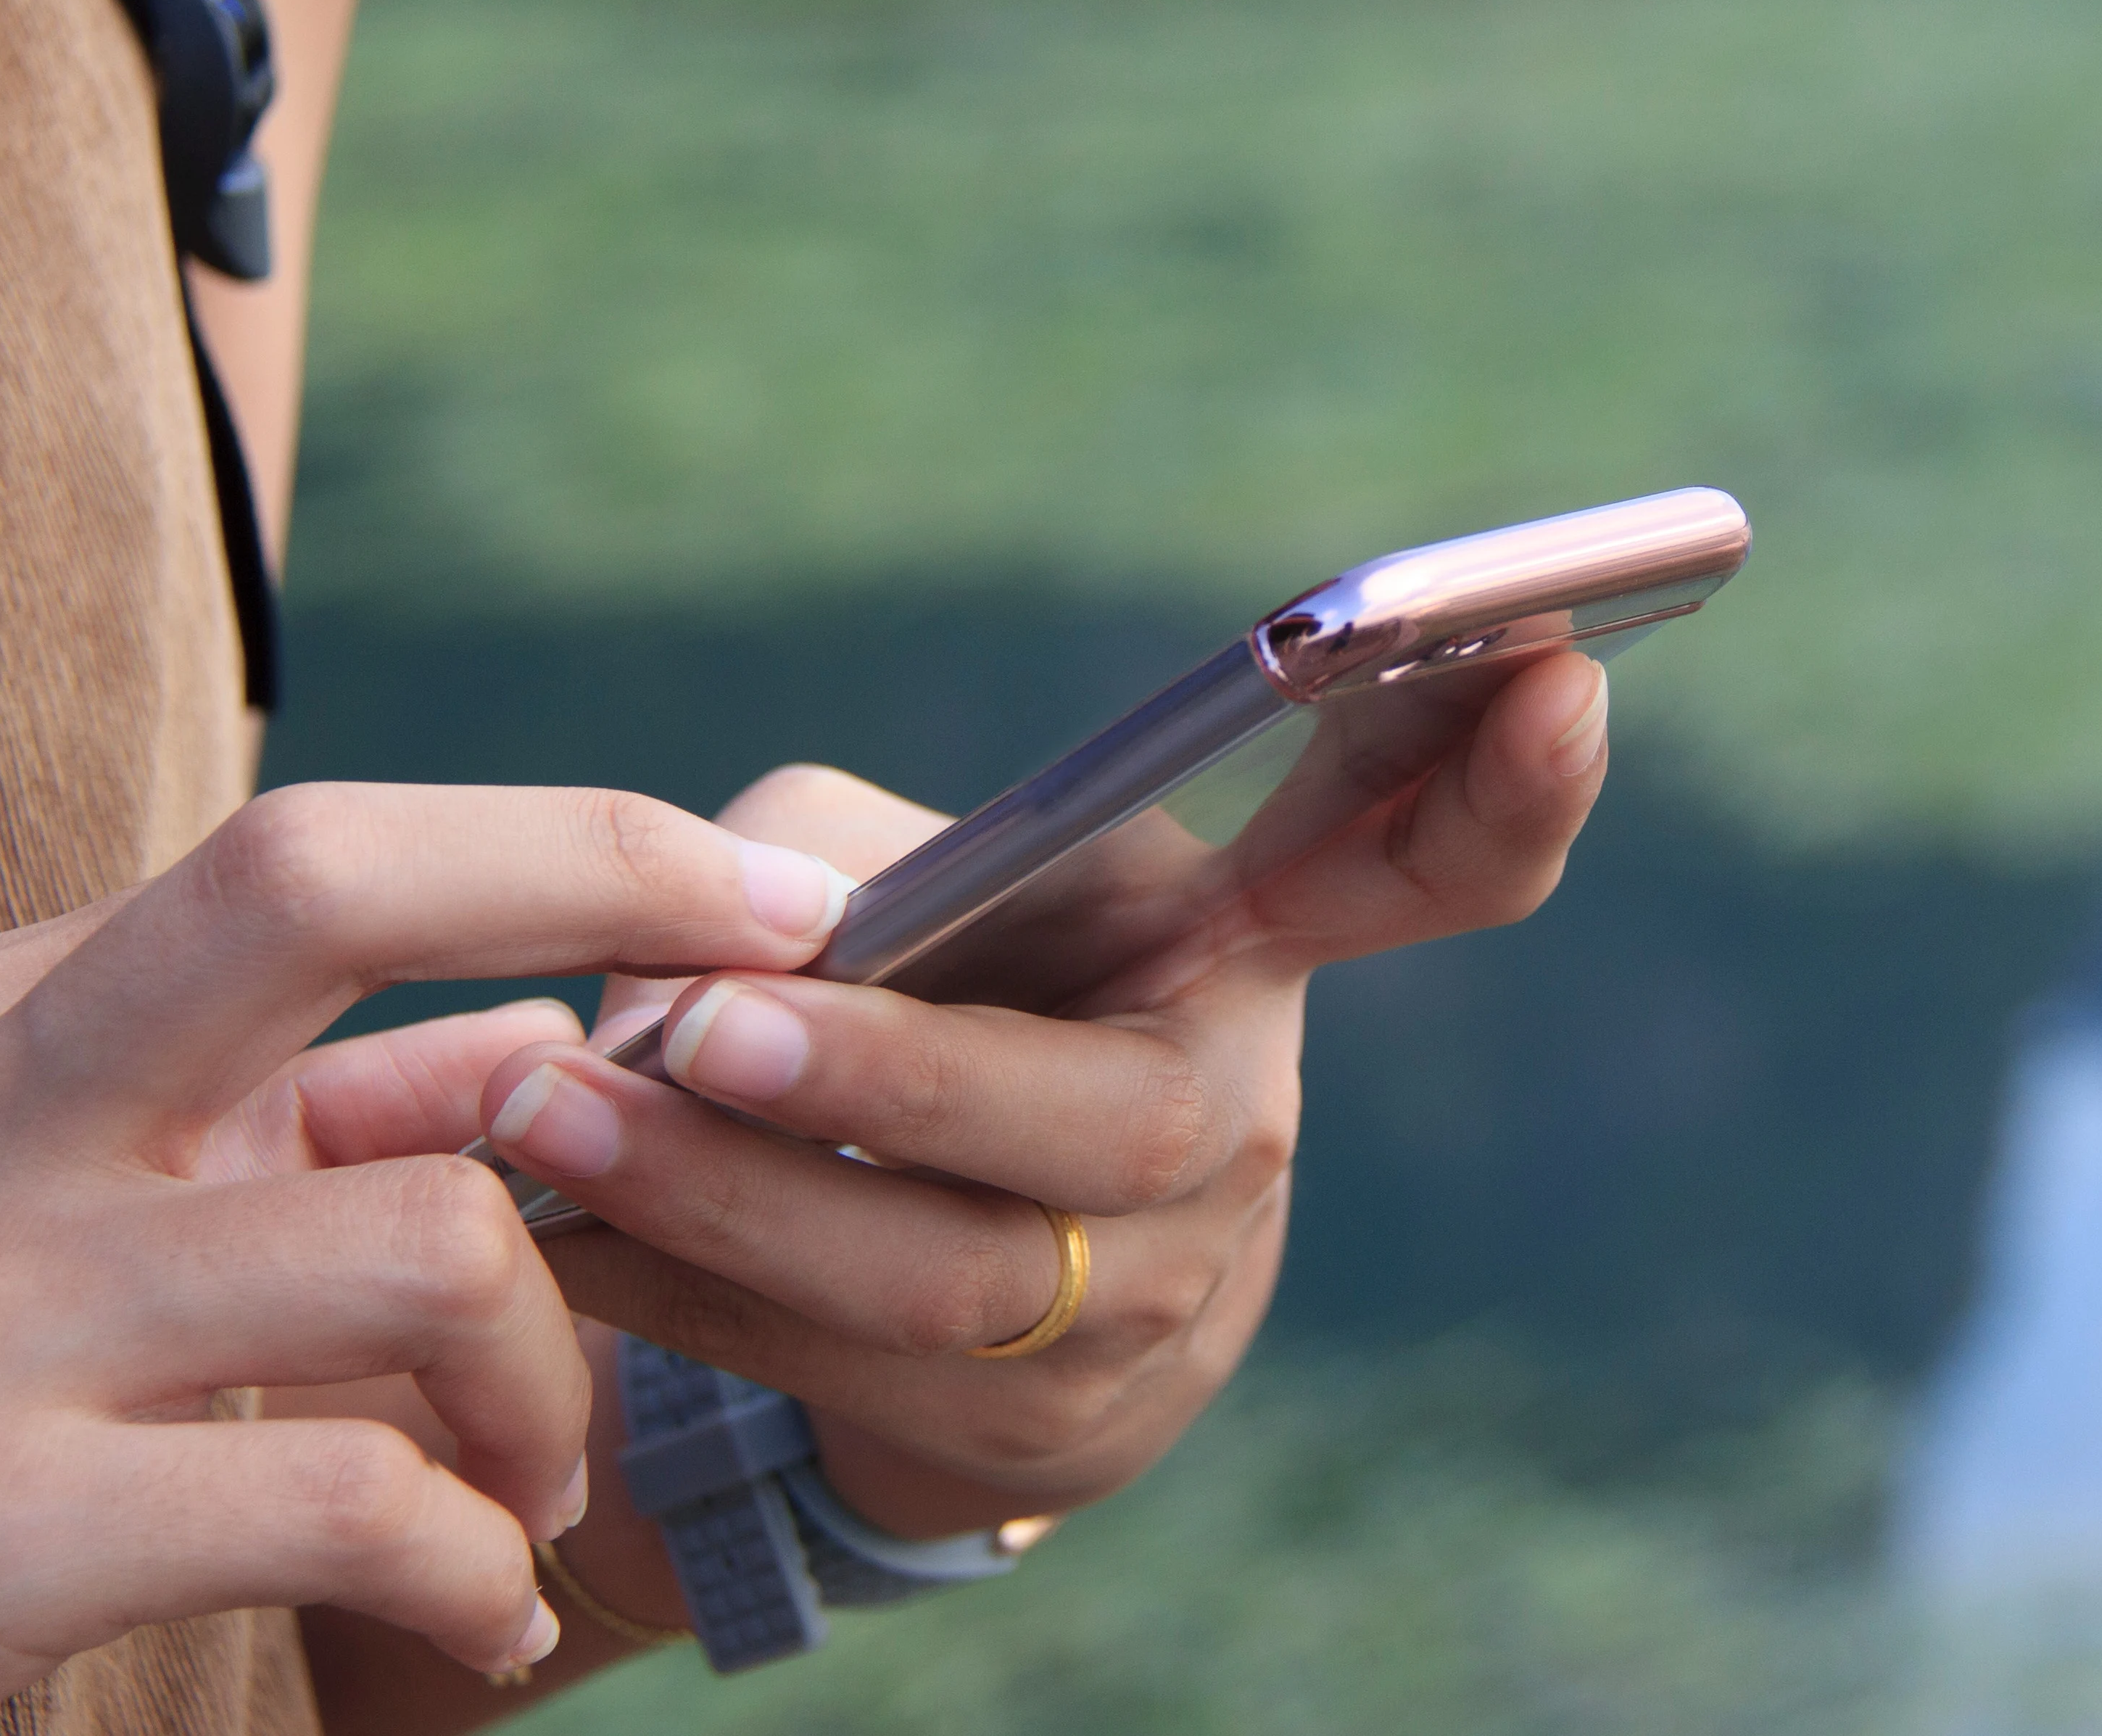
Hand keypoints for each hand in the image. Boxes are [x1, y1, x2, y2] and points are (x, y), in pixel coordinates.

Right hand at [0, 784, 855, 1734]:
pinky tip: (475, 1615)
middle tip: (769, 1026)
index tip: (771, 894)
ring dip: (551, 1386)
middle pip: (314, 887)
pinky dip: (474, 1565)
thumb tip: (564, 1052)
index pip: (311, 849)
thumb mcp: (55, 1232)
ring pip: (422, 1238)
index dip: (570, 844)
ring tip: (531, 1486)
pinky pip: (348, 1497)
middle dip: (596, 891)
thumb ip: (294, 1136)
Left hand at [475, 651, 1612, 1532]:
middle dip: (885, 1077)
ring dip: (719, 1198)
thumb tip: (698, 955)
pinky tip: (551, 1235)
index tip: (1555, 663)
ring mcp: (1155, 1305)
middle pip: (1100, 1121)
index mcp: (1250, 949)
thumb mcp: (918, 880)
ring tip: (546, 1120)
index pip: (1428, 866)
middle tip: (697, 1026)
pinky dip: (677, 1294)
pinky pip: (838, 1370)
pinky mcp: (1038, 1439)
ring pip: (941, 1273)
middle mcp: (1232, 1129)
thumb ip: (819, 860)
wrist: (951, 1295)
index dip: (1505, 784)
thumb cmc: (934, 1001)